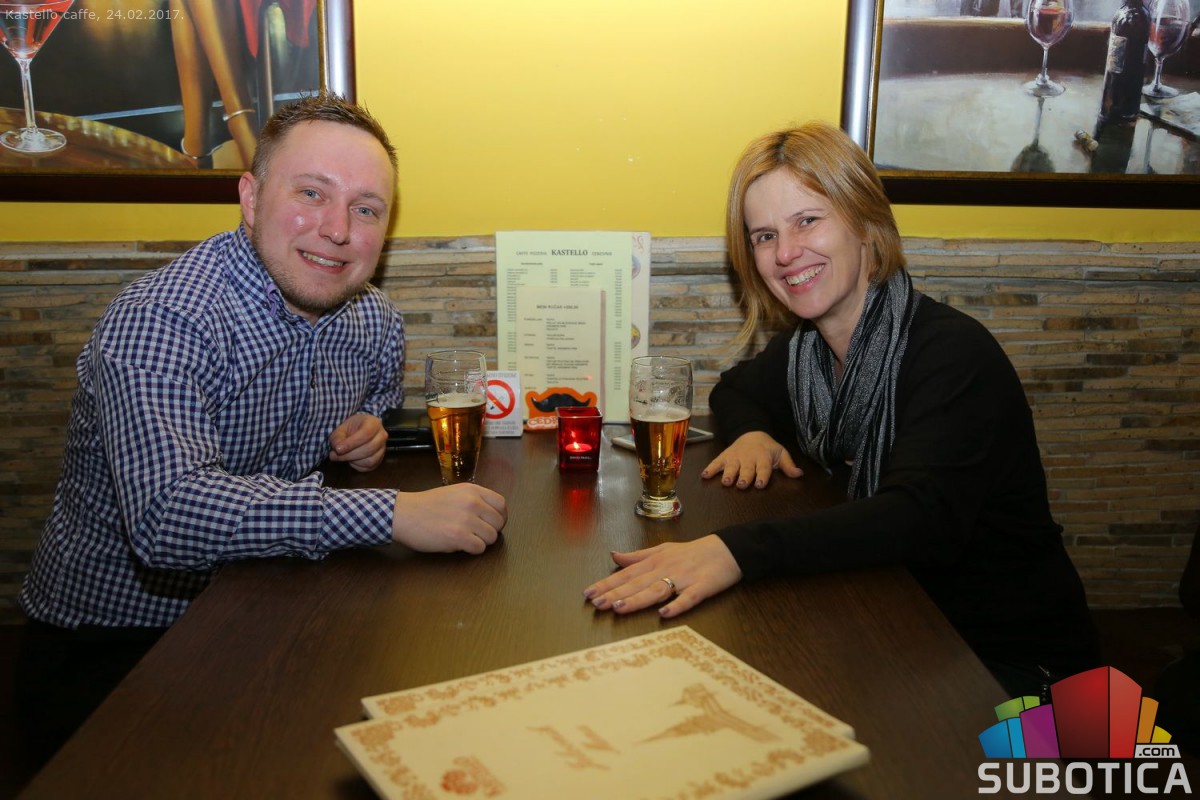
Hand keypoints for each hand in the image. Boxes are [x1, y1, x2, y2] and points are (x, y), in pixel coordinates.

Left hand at [328, 413, 387, 471]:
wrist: (357, 432)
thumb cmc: (350, 429)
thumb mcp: (340, 429)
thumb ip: (337, 438)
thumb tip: (338, 449)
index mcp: (374, 423)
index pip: (366, 433)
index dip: (352, 443)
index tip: (338, 449)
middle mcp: (382, 436)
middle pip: (369, 448)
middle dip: (350, 454)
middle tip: (335, 455)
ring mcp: (382, 449)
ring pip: (370, 460)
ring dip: (353, 461)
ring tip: (342, 457)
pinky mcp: (379, 460)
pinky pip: (369, 467)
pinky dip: (357, 466)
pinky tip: (350, 460)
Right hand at [392, 484, 507, 553]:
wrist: (404, 514)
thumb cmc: (426, 506)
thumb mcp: (454, 493)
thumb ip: (473, 500)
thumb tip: (490, 515)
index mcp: (472, 490)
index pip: (501, 504)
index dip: (500, 517)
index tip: (491, 523)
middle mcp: (472, 502)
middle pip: (499, 523)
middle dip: (491, 531)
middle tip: (477, 534)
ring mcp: (466, 519)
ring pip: (492, 537)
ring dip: (481, 542)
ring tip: (466, 539)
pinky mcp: (458, 536)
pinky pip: (479, 548)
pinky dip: (472, 550)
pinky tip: (460, 545)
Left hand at [583, 535, 741, 617]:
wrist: (728, 549)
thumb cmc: (692, 552)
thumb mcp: (662, 550)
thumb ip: (637, 556)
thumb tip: (613, 556)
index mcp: (655, 561)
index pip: (626, 574)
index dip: (607, 584)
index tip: (588, 594)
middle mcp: (665, 569)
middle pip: (637, 584)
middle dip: (615, 594)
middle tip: (596, 604)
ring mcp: (684, 579)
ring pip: (657, 590)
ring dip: (638, 600)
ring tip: (619, 608)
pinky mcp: (701, 588)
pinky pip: (688, 598)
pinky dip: (676, 606)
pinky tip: (664, 615)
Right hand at [700, 431, 802, 488]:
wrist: (751, 432)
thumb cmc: (767, 448)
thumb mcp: (780, 453)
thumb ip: (788, 465)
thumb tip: (799, 474)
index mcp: (763, 458)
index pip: (763, 468)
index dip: (762, 476)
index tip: (759, 484)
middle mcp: (748, 458)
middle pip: (746, 469)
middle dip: (744, 477)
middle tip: (741, 484)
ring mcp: (735, 457)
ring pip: (731, 467)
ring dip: (728, 474)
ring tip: (726, 482)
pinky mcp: (725, 456)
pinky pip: (716, 462)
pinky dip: (710, 468)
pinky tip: (705, 475)